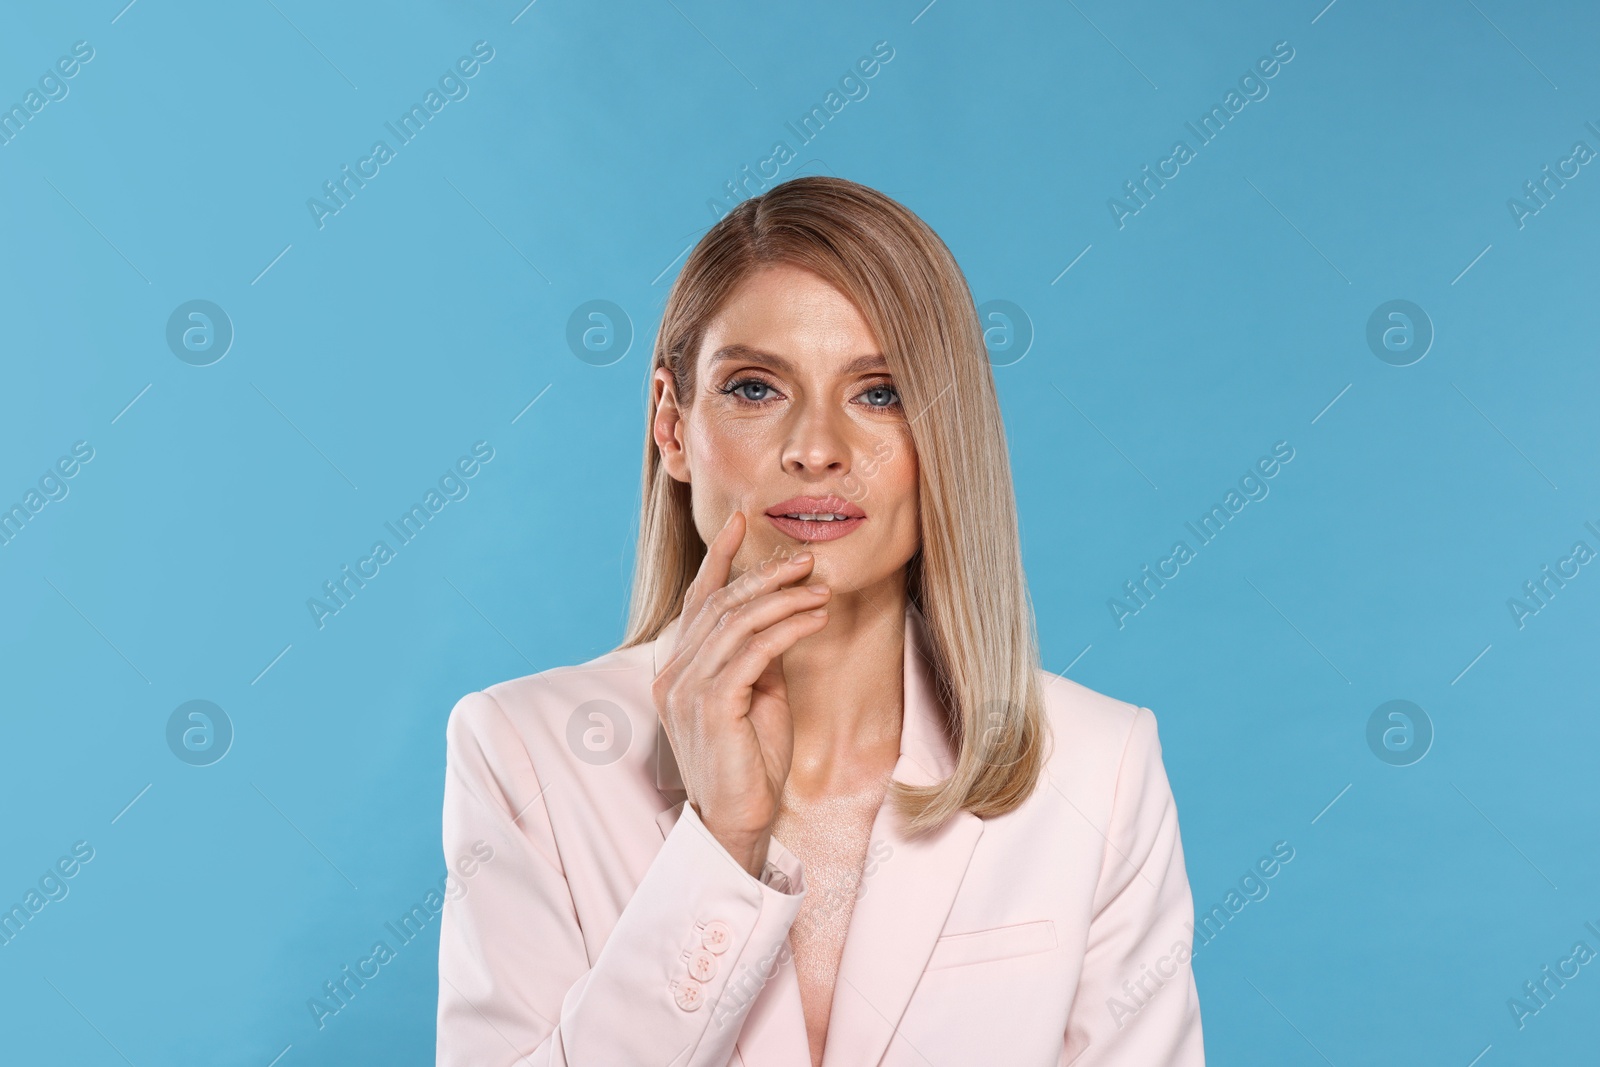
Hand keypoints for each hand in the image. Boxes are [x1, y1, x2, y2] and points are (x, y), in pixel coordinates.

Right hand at [651, 509, 831, 877]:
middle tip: (805, 560)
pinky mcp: (711, 704)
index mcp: (676, 670)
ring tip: (820, 588)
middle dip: (764, 574)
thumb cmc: (750, 763)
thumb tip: (781, 617)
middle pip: (719, 604)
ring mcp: (687, 688)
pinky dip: (788, 627)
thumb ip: (757, 656)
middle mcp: (673, 673)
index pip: (696, 601)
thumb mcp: (757, 697)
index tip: (741, 524)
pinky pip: (754, 650)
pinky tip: (815, 618)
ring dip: (784, 599)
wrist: (738, 820)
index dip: (718, 559)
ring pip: (736, 621)